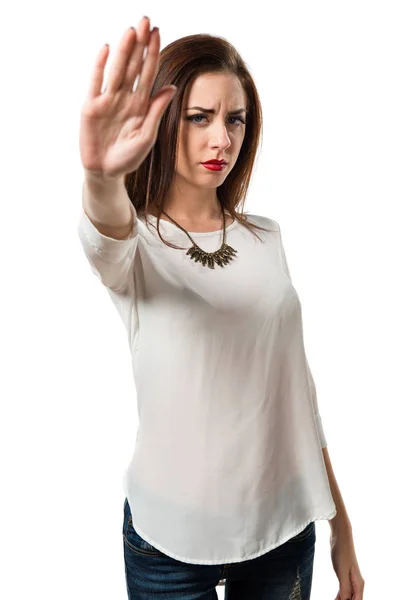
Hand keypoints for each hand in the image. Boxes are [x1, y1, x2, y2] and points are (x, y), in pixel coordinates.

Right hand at [79, 16, 176, 179]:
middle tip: (146, 21)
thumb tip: (172, 88)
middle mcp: (124, 97)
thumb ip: (157, 111)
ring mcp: (107, 100)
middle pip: (133, 66)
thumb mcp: (147, 135)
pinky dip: (100, 66)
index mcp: (140, 104)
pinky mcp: (91, 107)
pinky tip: (107, 50)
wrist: (107, 173)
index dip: (153, 53)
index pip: (148, 73)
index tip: (158, 33)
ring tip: (131, 30)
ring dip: (124, 51)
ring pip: (117, 70)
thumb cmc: (129, 157)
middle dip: (140, 44)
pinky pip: (96, 83)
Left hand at [330, 530, 364, 599]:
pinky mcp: (345, 576)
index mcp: (359, 584)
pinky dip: (339, 596)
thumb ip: (344, 588)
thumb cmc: (342, 552)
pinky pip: (343, 590)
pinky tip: (335, 598)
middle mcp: (357, 583)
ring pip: (348, 597)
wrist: (340, 537)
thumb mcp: (342, 572)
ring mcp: (351, 580)